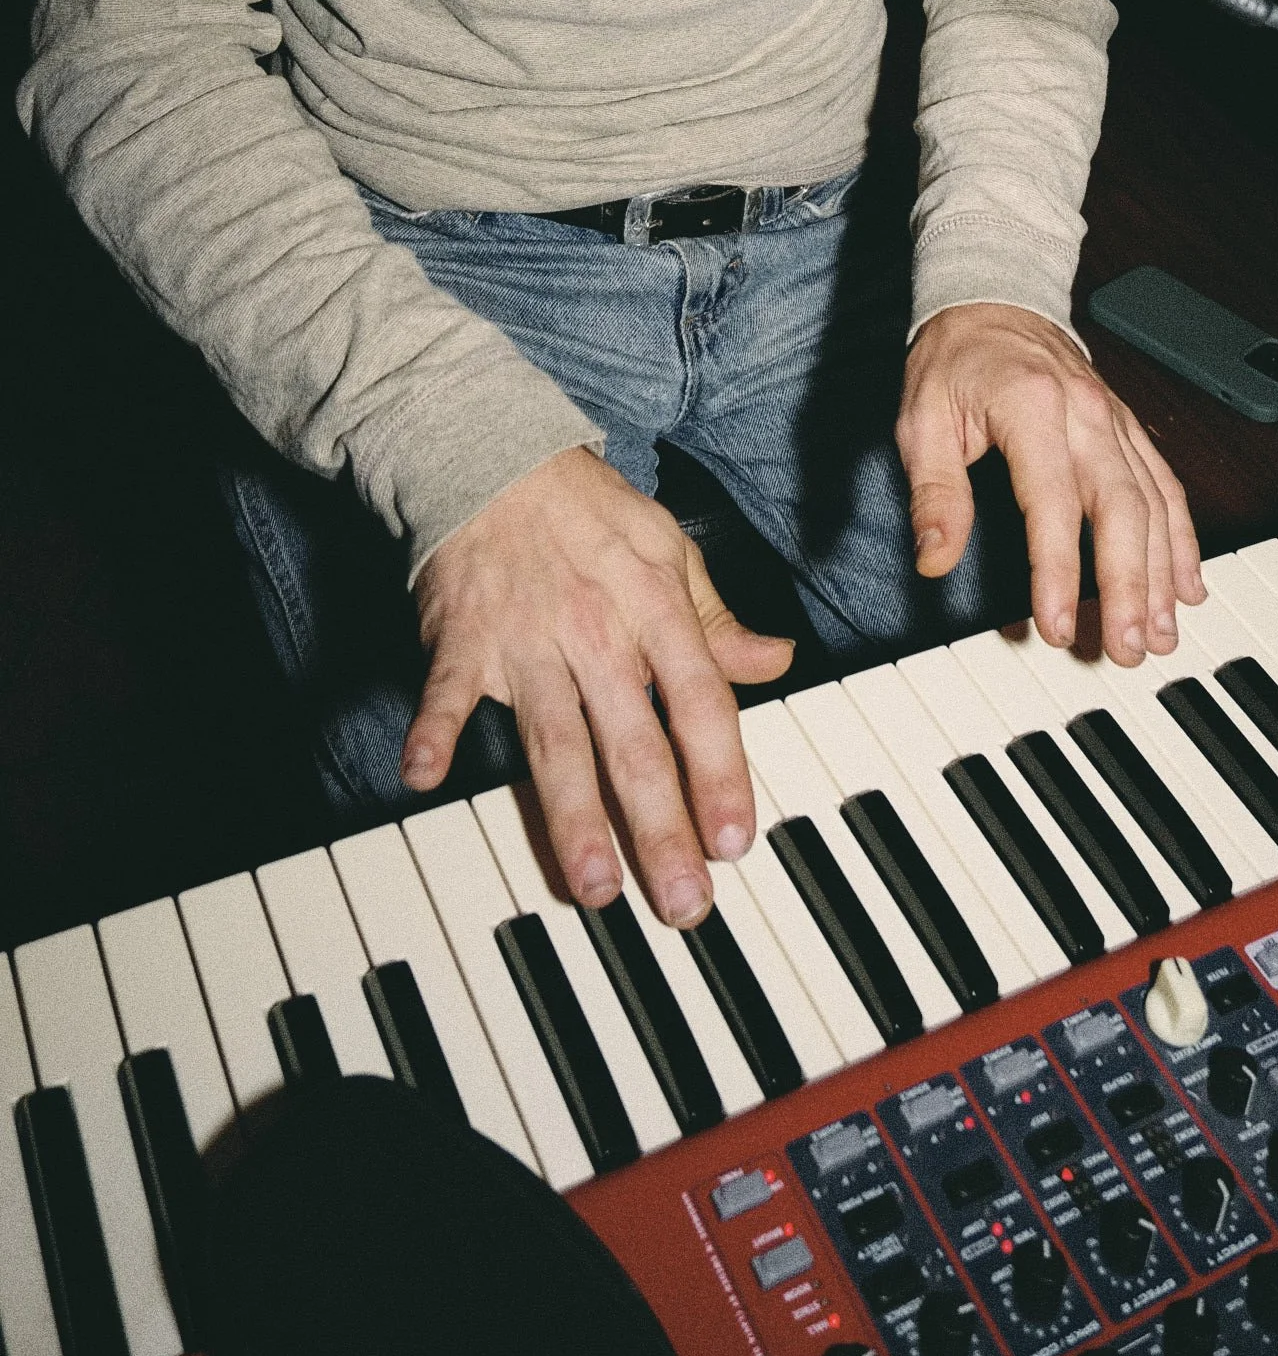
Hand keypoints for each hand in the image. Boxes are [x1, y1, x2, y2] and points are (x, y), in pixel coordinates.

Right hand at [403, 446, 793, 923]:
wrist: (493, 452)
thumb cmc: (586, 510)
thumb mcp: (668, 548)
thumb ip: (715, 618)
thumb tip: (775, 663)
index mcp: (653, 607)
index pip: (700, 702)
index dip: (721, 772)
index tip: (735, 838)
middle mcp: (596, 632)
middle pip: (634, 743)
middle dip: (661, 827)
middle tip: (683, 904)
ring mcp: (527, 640)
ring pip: (556, 740)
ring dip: (572, 816)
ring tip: (595, 886)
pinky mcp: (462, 640)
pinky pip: (448, 692)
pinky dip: (433, 730)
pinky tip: (424, 777)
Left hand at [898, 302, 1203, 662]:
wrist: (994, 297)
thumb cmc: (955, 361)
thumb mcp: (921, 420)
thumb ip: (933, 492)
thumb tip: (936, 559)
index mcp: (1031, 406)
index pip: (1052, 501)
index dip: (1057, 569)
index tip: (1057, 626)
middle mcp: (1086, 413)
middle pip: (1122, 508)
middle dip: (1129, 585)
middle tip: (1129, 648)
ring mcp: (1115, 419)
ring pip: (1153, 502)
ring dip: (1163, 574)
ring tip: (1162, 633)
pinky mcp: (1128, 428)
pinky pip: (1165, 485)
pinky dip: (1182, 538)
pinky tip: (1188, 585)